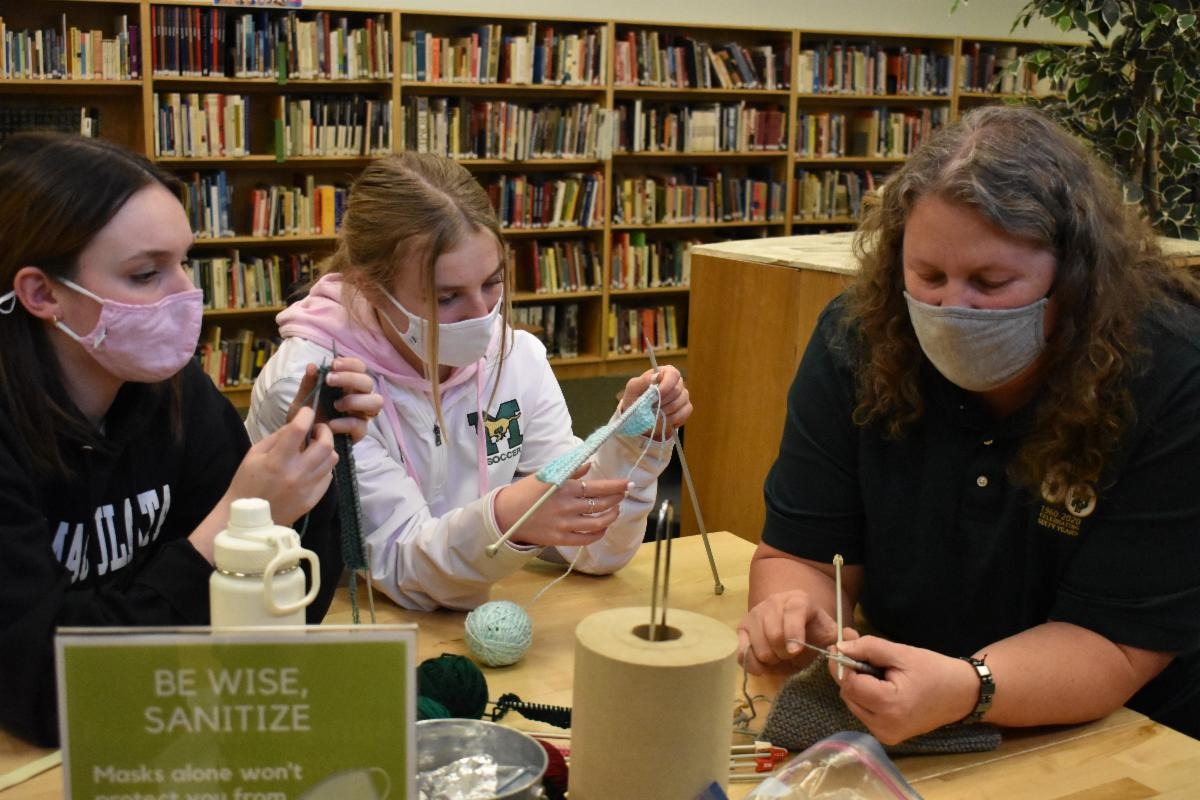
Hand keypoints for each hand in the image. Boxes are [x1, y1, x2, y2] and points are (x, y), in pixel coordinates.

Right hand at [225, 406, 337, 525]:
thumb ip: (277, 437)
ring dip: (326, 449)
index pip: (298, 430)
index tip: (307, 411)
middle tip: (318, 430)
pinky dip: (324, 467)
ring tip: (316, 448)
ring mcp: (307, 488)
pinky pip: (328, 477)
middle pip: (325, 445)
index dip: (305, 415)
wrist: (248, 520)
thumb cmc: (247, 482)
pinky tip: (314, 466)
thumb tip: (297, 425)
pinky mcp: (312, 499)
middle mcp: (296, 474)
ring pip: (331, 461)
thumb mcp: (254, 454)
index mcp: (277, 461)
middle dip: (324, 432)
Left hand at [287, 357, 382, 443]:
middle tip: (329, 381)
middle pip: (368, 382)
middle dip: (351, 378)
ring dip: (356, 400)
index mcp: (347, 385)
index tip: (333, 364)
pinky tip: (331, 424)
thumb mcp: (302, 399)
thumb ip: (308, 384)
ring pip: (376, 402)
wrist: (301, 443)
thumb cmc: (306, 418)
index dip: (350, 364)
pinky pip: (361, 425)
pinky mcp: (359, 433)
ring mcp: (361, 415)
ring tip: (336, 405)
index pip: (359, 368)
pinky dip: (346, 423)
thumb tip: (312, 366)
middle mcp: (358, 397)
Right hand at [493, 465, 630, 548]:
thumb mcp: (546, 475)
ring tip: (615, 510)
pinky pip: (586, 539)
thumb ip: (570, 470)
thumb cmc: (526, 492)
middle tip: (622, 494)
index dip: (616, 486)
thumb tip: (589, 465)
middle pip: (601, 504)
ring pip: (598, 522)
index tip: (627, 484)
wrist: (506, 515)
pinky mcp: (560, 539)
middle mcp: (567, 506)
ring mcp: (564, 525)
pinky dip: (598, 533)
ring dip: (611, 516)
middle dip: (617, 499)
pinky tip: (603, 527)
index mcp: (564, 488)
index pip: (598, 487)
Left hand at [619, 366, 691, 439]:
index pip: (673, 374)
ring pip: (679, 403)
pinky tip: (662, 419)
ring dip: (664, 411)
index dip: (667, 385)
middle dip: (662, 401)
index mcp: (664, 373)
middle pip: (677, 390)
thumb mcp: (633, 388)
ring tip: (653, 414)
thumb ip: (644, 380)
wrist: (638, 417)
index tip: (657, 394)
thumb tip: (656, 376)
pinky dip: (671, 419)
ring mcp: (683, 396)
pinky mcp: (686, 409)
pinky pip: (683, 413)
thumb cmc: (635, 399)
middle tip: (651, 407)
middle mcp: (676, 383)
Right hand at [737, 589, 839, 675]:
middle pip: (773, 632)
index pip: (793, 611)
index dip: (793, 631)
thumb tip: (850, 637)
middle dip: (784, 652)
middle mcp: (773, 603)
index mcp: (798, 600)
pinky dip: (753, 663)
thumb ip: (843, 637)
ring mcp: (754, 615)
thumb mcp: (829, 632)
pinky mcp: (741, 629)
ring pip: (757, 645)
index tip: (795, 651)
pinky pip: (741, 651)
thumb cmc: (812, 632)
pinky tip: (764, 664)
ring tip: (779, 657)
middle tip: (791, 656)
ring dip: (770, 659)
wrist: (791, 625)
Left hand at [831, 633, 980, 744]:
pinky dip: (866, 696)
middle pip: (848, 694)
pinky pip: (864, 712)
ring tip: (878, 670)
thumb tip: (839, 647)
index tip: (842, 644)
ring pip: (853, 703)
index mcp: (889, 706)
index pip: (849, 684)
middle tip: (861, 651)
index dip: (842, 663)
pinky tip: (882, 685)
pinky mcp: (887, 736)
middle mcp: (884, 727)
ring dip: (857, 684)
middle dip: (850, 672)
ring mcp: (885, 735)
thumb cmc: (935, 670)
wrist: (962, 694)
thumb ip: (868, 648)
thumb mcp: (901, 652)